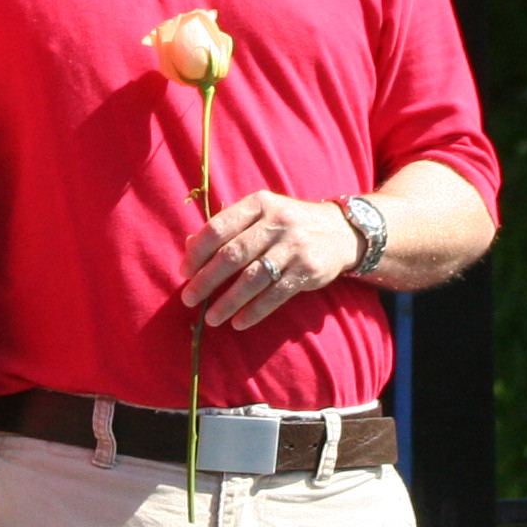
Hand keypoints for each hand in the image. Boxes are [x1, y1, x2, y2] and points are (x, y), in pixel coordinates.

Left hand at [182, 192, 361, 329]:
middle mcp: (277, 222)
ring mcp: (294, 246)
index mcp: (259, 204)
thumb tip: (189, 247)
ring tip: (211, 318)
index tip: (184, 272)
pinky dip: (254, 311)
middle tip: (190, 299)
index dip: (198, 252)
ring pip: (252, 279)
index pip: (219, 228)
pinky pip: (275, 295)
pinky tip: (238, 322)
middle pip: (232, 255)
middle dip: (206, 280)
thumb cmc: (288, 225)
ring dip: (228, 302)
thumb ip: (228, 228)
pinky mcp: (308, 270)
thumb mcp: (261, 214)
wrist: (341, 232)